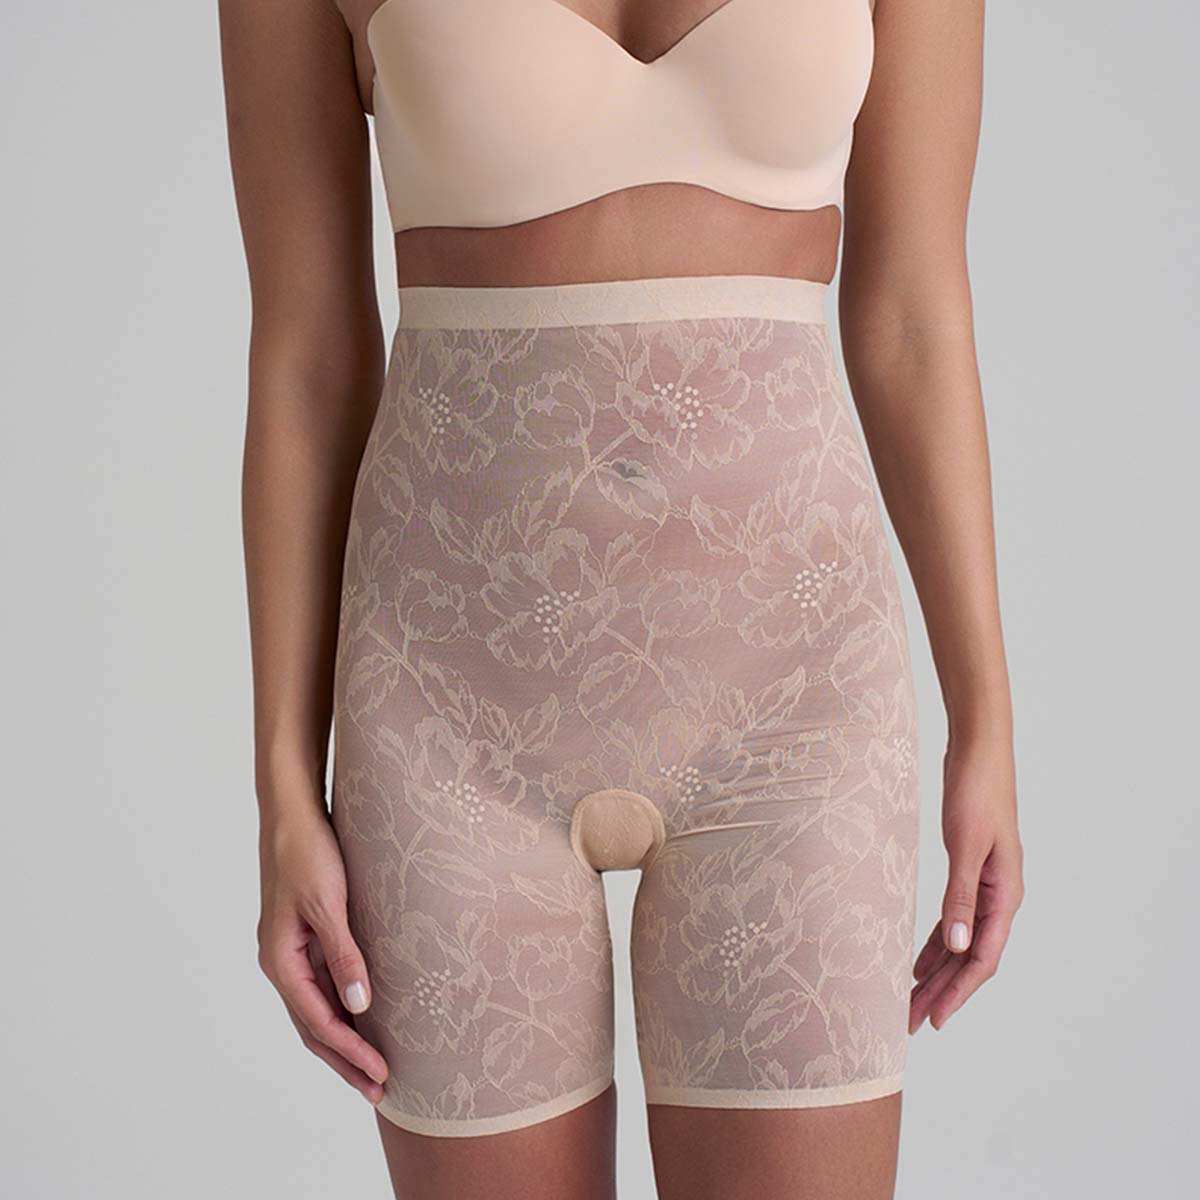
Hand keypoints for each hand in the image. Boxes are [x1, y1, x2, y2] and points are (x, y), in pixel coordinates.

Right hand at [256, 804, 387, 1101]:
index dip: (350, 1052)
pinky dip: (342, 1010)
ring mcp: (291, 951)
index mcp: (280, 960)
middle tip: (378, 1090)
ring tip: (372, 1068)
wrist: (292, 813)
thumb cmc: (308, 852)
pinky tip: (362, 1018)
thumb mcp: (329, 903)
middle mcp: (281, 962)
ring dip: (344, 1040)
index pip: (319, 1022)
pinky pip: (323, 986)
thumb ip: (343, 955)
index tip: (381, 1074)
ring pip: (317, 1010)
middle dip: (345, 1061)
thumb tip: (360, 1006)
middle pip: (314, 1027)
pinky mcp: (305, 937)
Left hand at [910, 734, 1023, 1031]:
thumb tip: (955, 945)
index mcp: (1005, 894)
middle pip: (969, 956)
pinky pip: (953, 918)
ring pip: (960, 941)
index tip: (933, 1018)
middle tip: (908, 1020)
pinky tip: (917, 960)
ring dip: (936, 971)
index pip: (983, 957)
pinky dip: (935, 941)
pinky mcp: (969, 870)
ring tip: (908, 999)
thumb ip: (961, 895)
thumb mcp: (965, 845)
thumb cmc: (975, 791)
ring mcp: (985, 884)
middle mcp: (999, 895)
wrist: (978, 750)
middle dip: (941, 991)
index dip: (958, 991)